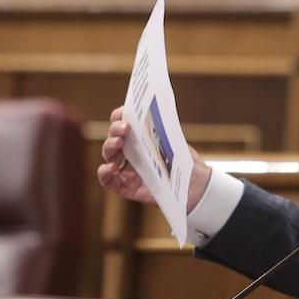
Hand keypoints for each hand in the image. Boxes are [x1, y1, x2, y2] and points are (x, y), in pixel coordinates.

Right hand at [97, 106, 211, 213]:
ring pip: (109, 154)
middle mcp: (131, 151)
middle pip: (114, 136)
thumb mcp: (174, 141)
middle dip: (116, 129)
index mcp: (140, 137)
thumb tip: (155, 113)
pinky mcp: (126, 186)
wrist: (194, 186)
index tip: (124, 112)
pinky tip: (110, 167)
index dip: (120, 115)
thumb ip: (161, 130)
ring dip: (109, 146)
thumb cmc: (184, 161)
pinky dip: (104, 172)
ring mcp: (127, 168)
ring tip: (119, 143)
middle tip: (125, 128)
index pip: (123, 122)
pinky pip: (108, 180)